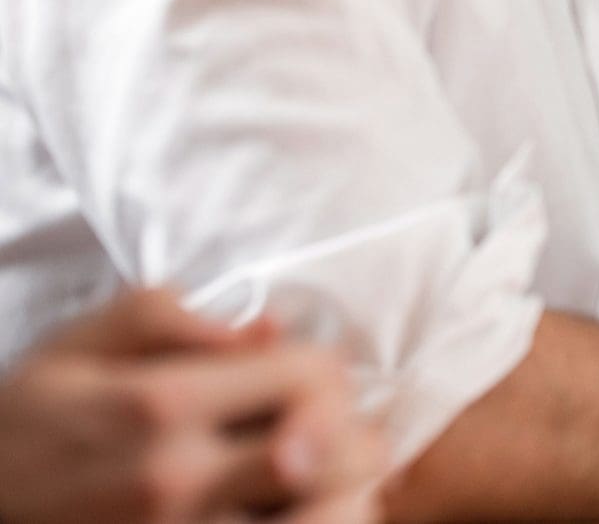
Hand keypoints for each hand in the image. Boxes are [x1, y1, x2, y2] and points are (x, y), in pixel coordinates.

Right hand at [0, 288, 384, 523]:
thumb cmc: (23, 426)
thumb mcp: (74, 346)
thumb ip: (168, 316)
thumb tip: (265, 326)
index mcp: (160, 404)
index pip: (310, 375)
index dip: (321, 366)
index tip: (298, 373)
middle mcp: (179, 477)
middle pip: (335, 448)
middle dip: (345, 426)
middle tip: (321, 424)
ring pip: (326, 512)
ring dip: (339, 484)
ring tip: (316, 468)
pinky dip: (311, 521)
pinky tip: (289, 504)